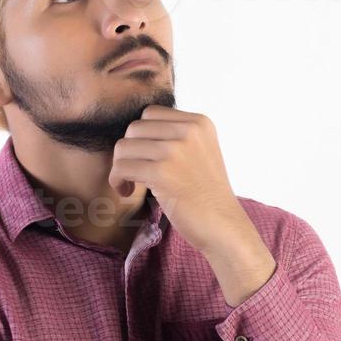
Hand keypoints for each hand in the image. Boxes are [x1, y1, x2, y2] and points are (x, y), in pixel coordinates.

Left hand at [108, 106, 253, 257]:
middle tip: (133, 173)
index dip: (141, 136)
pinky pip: (122, 167)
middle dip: (128, 151)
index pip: (151, 113)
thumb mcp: (201, 153)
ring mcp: (176, 151)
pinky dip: (117, 180)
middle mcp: (189, 131)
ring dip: (119, 167)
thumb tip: (133, 131)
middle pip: (134, 128)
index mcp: (200, 123)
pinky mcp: (163, 172)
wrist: (223, 227)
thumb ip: (176, 136)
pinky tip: (127, 192)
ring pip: (124, 146)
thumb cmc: (206, 195)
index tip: (144, 158)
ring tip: (129, 184)